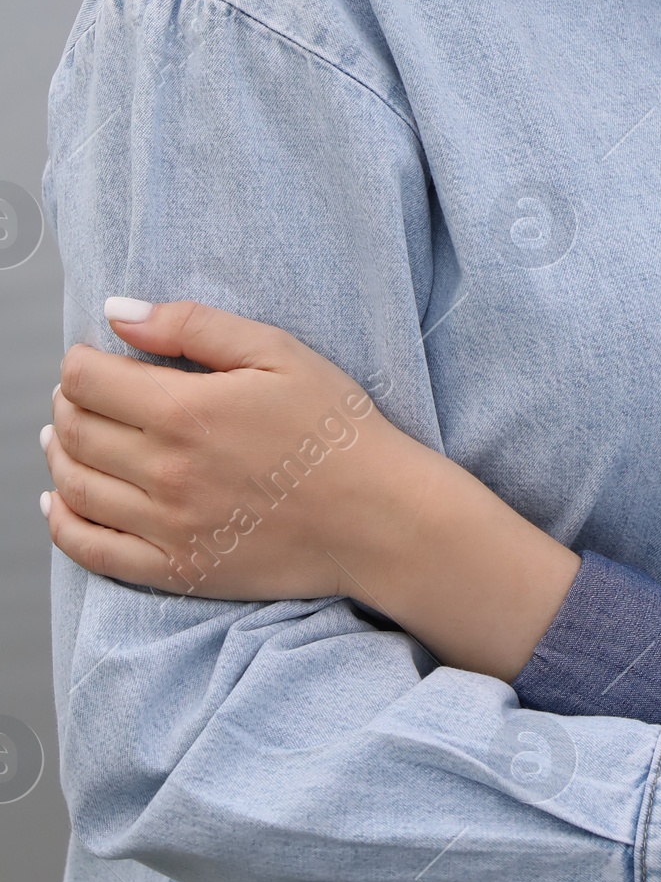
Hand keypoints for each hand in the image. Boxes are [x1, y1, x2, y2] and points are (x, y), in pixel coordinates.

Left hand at [41, 299, 578, 676]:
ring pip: (74, 486)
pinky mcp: (175, 569)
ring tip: (68, 435)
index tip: (95, 356)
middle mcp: (166, 472)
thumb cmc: (336, 428)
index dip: (80, 361)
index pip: (88, 379)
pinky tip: (60, 501)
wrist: (379, 517)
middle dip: (69, 402)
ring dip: (60, 454)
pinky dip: (62, 523)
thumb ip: (193, 325)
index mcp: (187, 410)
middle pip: (75, 430)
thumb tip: (118, 312)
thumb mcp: (278, 352)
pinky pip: (91, 550)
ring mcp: (166, 527)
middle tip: (85, 391)